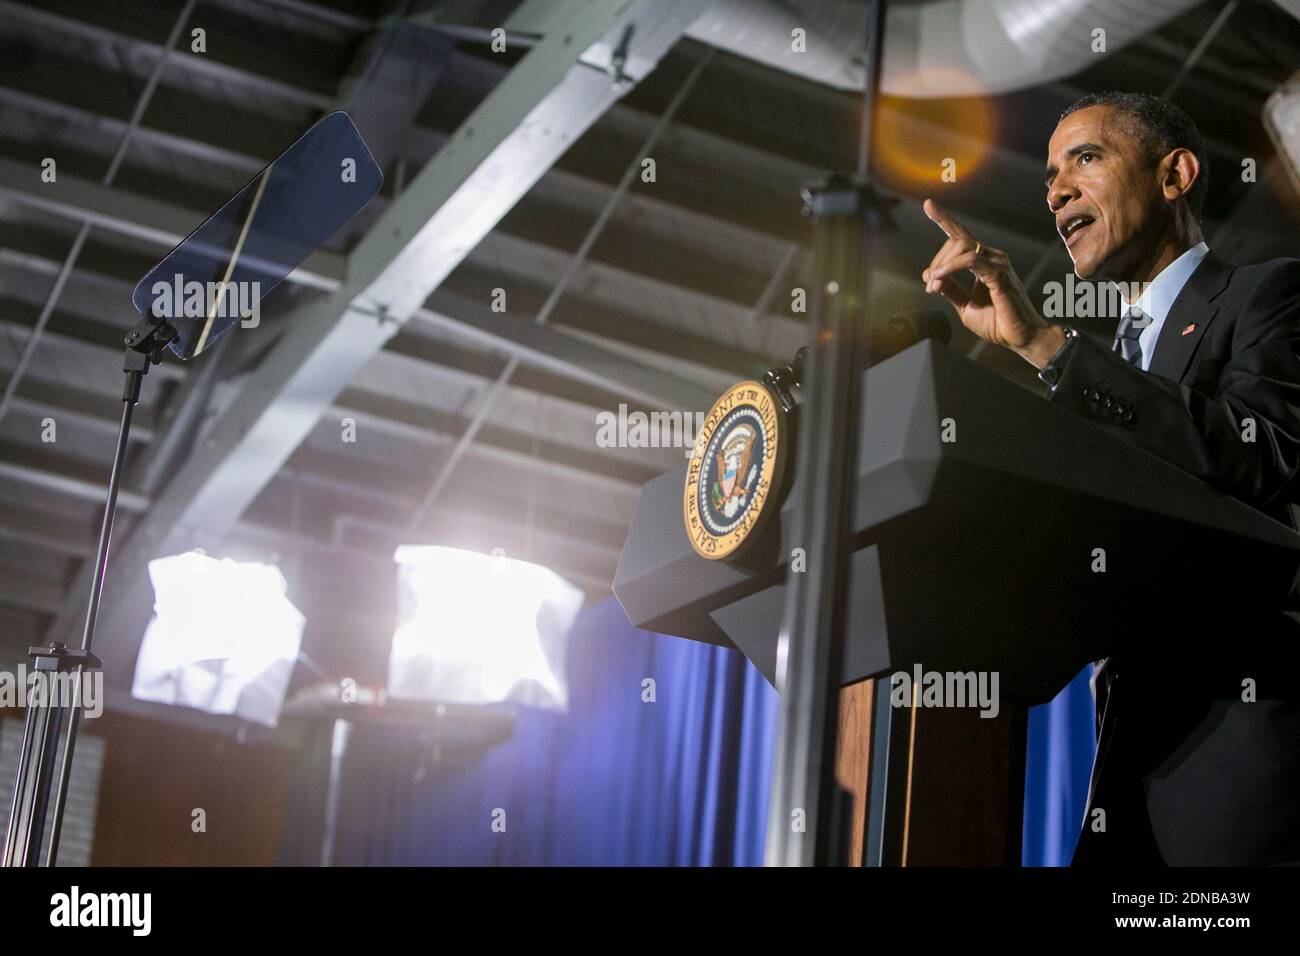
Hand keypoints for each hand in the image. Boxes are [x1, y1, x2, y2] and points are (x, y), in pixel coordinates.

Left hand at [921, 199, 1063, 367]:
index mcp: (984, 261)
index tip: (928, 204)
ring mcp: (998, 263)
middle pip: (955, 240)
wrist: (1022, 338)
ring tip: (933, 286)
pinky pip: (970, 261)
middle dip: (936, 261)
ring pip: (961, 246)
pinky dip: (950, 268)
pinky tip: (939, 279)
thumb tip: (928, 274)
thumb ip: (949, 289)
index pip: (961, 235)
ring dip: (940, 266)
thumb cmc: (998, 323)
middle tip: (929, 287)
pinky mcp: (1000, 274)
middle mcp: (992, 257)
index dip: (944, 218)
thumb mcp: (965, 305)